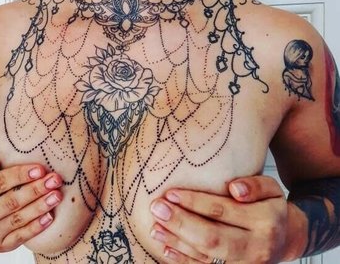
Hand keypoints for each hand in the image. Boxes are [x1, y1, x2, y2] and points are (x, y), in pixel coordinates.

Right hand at [0, 157, 62, 251]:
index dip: (20, 176)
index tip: (40, 169)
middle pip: (10, 202)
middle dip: (35, 190)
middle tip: (54, 181)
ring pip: (17, 219)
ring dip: (39, 207)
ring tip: (56, 195)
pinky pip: (19, 237)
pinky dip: (35, 227)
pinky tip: (49, 217)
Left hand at [150, 176, 292, 262]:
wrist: (287, 239)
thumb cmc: (270, 207)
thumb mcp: (271, 188)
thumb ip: (255, 185)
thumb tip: (234, 189)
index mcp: (265, 221)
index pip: (223, 211)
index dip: (195, 203)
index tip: (171, 193)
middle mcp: (256, 248)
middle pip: (212, 238)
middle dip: (180, 223)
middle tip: (156, 208)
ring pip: (206, 257)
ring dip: (177, 243)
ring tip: (155, 228)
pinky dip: (184, 261)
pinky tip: (166, 249)